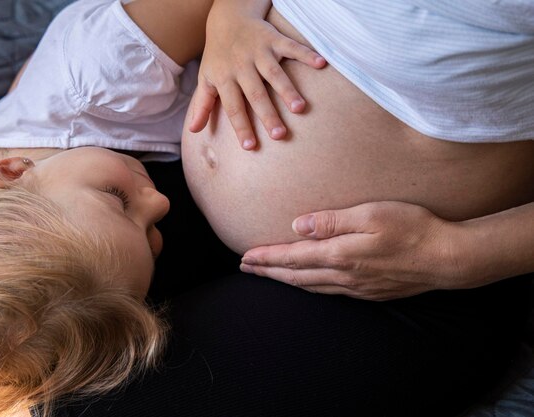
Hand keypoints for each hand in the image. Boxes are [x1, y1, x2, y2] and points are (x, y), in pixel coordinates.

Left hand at [188, 3, 325, 149]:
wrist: (227, 17)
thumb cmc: (218, 56)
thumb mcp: (206, 79)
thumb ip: (202, 105)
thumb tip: (193, 131)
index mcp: (224, 78)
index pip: (233, 107)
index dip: (241, 127)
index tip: (251, 146)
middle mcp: (241, 66)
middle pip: (256, 94)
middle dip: (267, 114)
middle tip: (279, 135)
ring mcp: (258, 52)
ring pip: (274, 73)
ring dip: (288, 90)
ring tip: (299, 109)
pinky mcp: (273, 38)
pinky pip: (291, 46)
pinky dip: (306, 54)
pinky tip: (321, 64)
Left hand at [240, 201, 468, 300]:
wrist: (448, 259)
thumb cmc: (412, 229)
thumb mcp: (371, 214)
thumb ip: (332, 221)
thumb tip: (298, 226)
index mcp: (340, 254)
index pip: (293, 257)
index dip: (267, 258)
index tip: (245, 257)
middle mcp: (344, 276)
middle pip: (296, 276)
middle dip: (269, 271)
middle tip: (247, 268)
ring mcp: (357, 288)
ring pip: (311, 286)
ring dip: (286, 280)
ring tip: (270, 275)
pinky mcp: (370, 293)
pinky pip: (330, 292)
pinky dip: (310, 287)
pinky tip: (308, 284)